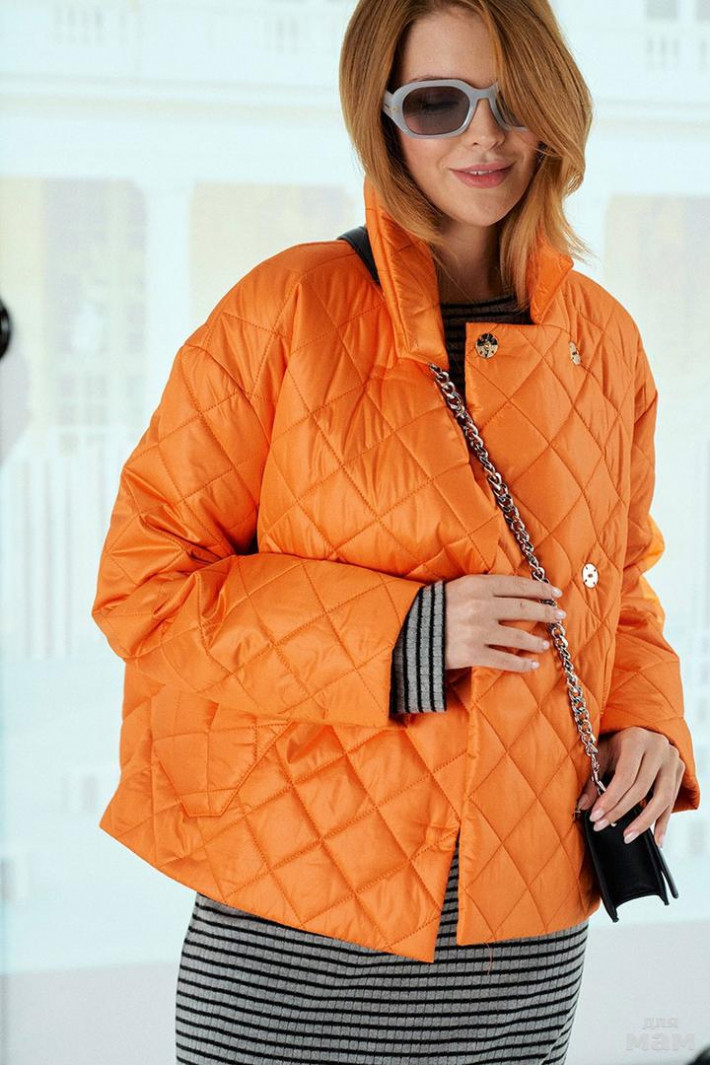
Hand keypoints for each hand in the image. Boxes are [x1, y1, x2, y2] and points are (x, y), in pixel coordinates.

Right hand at [443, 574, 563, 670]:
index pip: (517, 584)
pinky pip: (504, 659)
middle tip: (560, 616)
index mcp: (476, 585)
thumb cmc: (433, 608)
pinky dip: (521, 663)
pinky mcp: (472, 652)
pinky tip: (532, 664)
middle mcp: (480, 605)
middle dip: (545, 611)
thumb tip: (515, 590)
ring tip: (545, 643)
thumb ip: (484, 588)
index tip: (555, 592)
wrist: (408, 632)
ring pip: (517, 634)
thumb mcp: (458, 588)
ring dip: (535, 640)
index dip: (540, 589)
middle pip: (522, 607)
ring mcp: (477, 630)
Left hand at [575, 727, 685, 846]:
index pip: (624, 776)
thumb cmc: (618, 744)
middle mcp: (658, 748)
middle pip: (641, 788)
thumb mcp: (602, 755)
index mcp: (636, 740)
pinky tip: (657, 840)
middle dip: (620, 811)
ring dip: (644, 822)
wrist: (643, 733)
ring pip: (662, 799)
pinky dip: (663, 823)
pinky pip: (672, 802)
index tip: (595, 816)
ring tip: (627, 837)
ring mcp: (673, 760)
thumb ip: (592, 779)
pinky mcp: (680, 772)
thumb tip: (582, 807)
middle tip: (602, 826)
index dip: (610, 799)